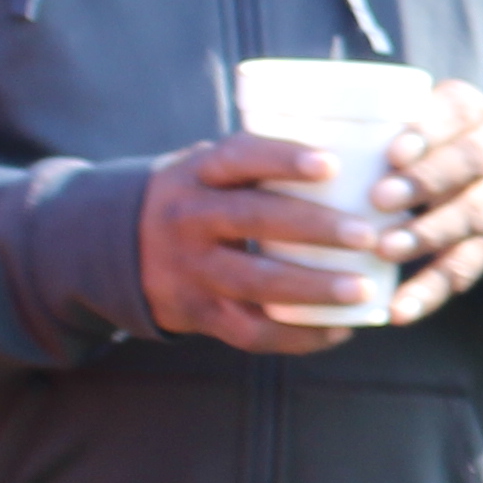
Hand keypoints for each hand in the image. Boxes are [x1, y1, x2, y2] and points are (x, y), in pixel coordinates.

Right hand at [134, 89, 482, 350]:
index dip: (284, 158)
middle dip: (315, 228)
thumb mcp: (208, 170)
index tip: (331, 162)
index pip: (239, 157)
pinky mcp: (198, 314)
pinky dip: (298, 336)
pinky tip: (339, 330)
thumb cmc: (197, 199)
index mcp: (196, 173)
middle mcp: (189, 219)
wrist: (115, 250)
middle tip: (367, 234)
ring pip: (257, 282)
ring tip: (363, 289)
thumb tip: (359, 146)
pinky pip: (251, 332)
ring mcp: (192, 270)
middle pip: (254, 220)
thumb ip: (262, 163)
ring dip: (314, 288)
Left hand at [366, 82, 482, 329]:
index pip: (456, 113)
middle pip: (468, 162)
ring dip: (428, 234)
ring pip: (472, 216)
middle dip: (425, 181)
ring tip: (386, 249)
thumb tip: (280, 115)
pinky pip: (465, 270)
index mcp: (469, 113)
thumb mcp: (417, 114)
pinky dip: (431, 291)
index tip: (392, 153)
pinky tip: (399, 309)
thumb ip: (370, 118)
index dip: (428, 133)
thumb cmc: (428, 140)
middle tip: (379, 199)